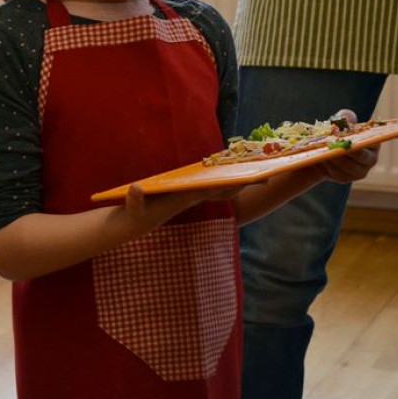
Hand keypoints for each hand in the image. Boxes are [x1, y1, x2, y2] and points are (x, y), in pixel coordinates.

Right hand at [124, 182, 244, 230]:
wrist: (134, 225)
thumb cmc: (134, 214)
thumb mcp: (131, 206)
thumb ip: (133, 198)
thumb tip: (135, 188)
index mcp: (183, 199)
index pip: (210, 190)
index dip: (228, 184)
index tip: (246, 178)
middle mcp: (191, 199)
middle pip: (222, 191)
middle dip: (242, 184)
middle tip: (266, 176)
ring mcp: (190, 198)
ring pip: (219, 190)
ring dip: (236, 183)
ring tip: (254, 173)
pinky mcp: (186, 197)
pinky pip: (210, 188)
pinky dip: (223, 182)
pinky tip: (229, 176)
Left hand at [316, 108, 379, 182]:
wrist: (321, 152)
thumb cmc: (334, 134)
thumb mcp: (338, 123)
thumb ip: (344, 117)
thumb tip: (347, 118)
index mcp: (373, 142)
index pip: (372, 142)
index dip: (360, 140)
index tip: (347, 137)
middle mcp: (370, 159)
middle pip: (362, 157)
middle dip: (347, 150)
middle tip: (333, 143)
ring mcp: (360, 171)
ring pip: (349, 166)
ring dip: (336, 158)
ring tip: (325, 150)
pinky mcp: (346, 178)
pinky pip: (339, 173)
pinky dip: (330, 166)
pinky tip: (322, 158)